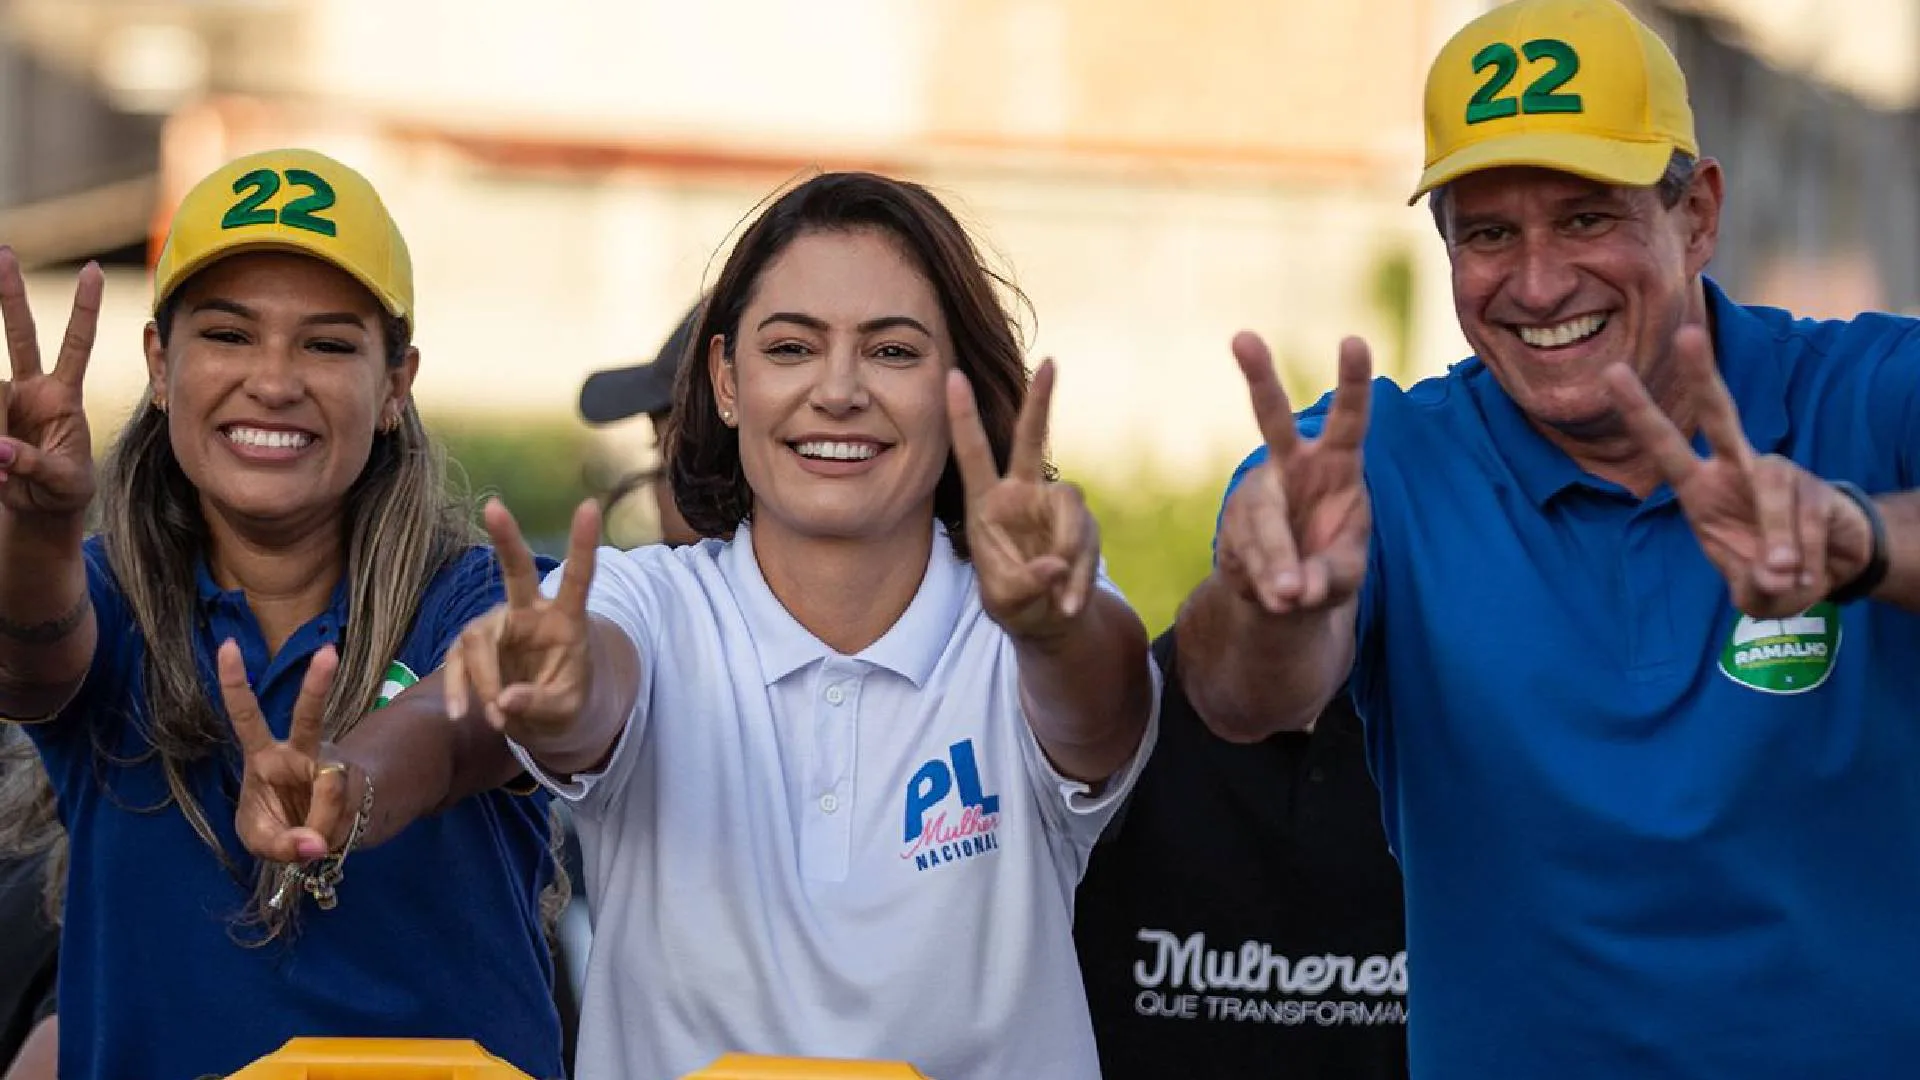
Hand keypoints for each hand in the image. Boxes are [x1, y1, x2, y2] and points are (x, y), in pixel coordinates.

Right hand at [0, 248, 100, 518]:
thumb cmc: (63, 489)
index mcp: (63, 397)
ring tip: (5, 472)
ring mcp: (5, 400)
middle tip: (6, 253)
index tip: (93, 270)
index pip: (77, 344)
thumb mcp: (62, 483)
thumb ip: (34, 466)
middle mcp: (31, 389)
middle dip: (10, 294)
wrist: (39, 506)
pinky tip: (0, 472)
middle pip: (20, 334)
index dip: (84, 309)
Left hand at [221, 640, 346, 862]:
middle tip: (327, 653)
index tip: (226, 645)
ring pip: (330, 785)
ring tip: (317, 841)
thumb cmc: (280, 827)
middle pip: (309, 717)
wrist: (325, 834)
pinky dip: (330, 834)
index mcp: (263, 757)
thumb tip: (315, 844)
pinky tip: (328, 838)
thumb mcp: (262, 840)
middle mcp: (299, 753)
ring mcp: (332, 768)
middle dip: (318, 685)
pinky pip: (343, 813)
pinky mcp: (355, 788)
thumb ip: (279, 844)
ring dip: (323, 818)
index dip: (234, 683)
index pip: (246, 715)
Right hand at [444, 498, 601, 741]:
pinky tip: (458, 714)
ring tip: (497, 720)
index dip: (583, 545)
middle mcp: (531, 612)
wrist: (546, 716)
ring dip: (482, 681)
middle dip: (506, 539)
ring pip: (477, 639)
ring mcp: (499, 626)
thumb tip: (503, 701)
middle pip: (517, 572)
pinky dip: (457, 689)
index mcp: (567, 620)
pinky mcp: (474, 646)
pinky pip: (457, 661)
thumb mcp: (566, 710)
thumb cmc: (566, 702)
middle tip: (495, 506)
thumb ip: (541, 704)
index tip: (590, 506)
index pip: (578, 579)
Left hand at [948, 359, 1097, 640]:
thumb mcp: (1006, 601)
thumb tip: (1058, 562)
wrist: (1049, 620)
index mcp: (986, 504)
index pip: (973, 454)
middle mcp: (1022, 495)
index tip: (953, 376)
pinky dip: (1079, 580)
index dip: (962, 417)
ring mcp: (1055, 507)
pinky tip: (1067, 605)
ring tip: (1059, 599)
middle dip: (1041, 401)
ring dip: (1071, 554)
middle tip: (1051, 363)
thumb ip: (1027, 582)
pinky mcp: (1083, 524)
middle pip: (1031, 441)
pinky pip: (1087, 546)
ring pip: (1073, 513)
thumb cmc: (1014, 603)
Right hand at [1216, 333, 1373, 614]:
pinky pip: (1244, 552)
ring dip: (1274, 560)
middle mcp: (1291, 466)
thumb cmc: (1329, 567)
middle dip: (1258, 377)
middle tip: (1242, 337)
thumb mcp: (1346, 575)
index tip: (1354, 340)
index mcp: (1337, 464)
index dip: (1352, 381)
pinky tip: (1274, 596)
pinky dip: (1261, 579)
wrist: (1285, 592)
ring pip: (1261, 517)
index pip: (1349, 419)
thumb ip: (1331, 576)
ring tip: (1289, 596)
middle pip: (1271, 417)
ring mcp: (1256, 492)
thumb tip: (1296, 589)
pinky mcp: (1231, 523)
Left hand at [1605, 325, 1873, 617]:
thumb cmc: (1772, 574)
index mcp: (1701, 491)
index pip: (1665, 446)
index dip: (1641, 413)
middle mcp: (1738, 470)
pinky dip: (1809, 556)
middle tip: (1687, 334)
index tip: (1614, 372)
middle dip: (1704, 378)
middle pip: (1721, 416)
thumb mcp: (1753, 593)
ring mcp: (1781, 473)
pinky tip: (1807, 572)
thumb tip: (1775, 569)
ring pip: (1776, 490)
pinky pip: (1810, 520)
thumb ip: (1753, 585)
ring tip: (1786, 576)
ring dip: (1782, 541)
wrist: (1830, 567)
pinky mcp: (1818, 487)